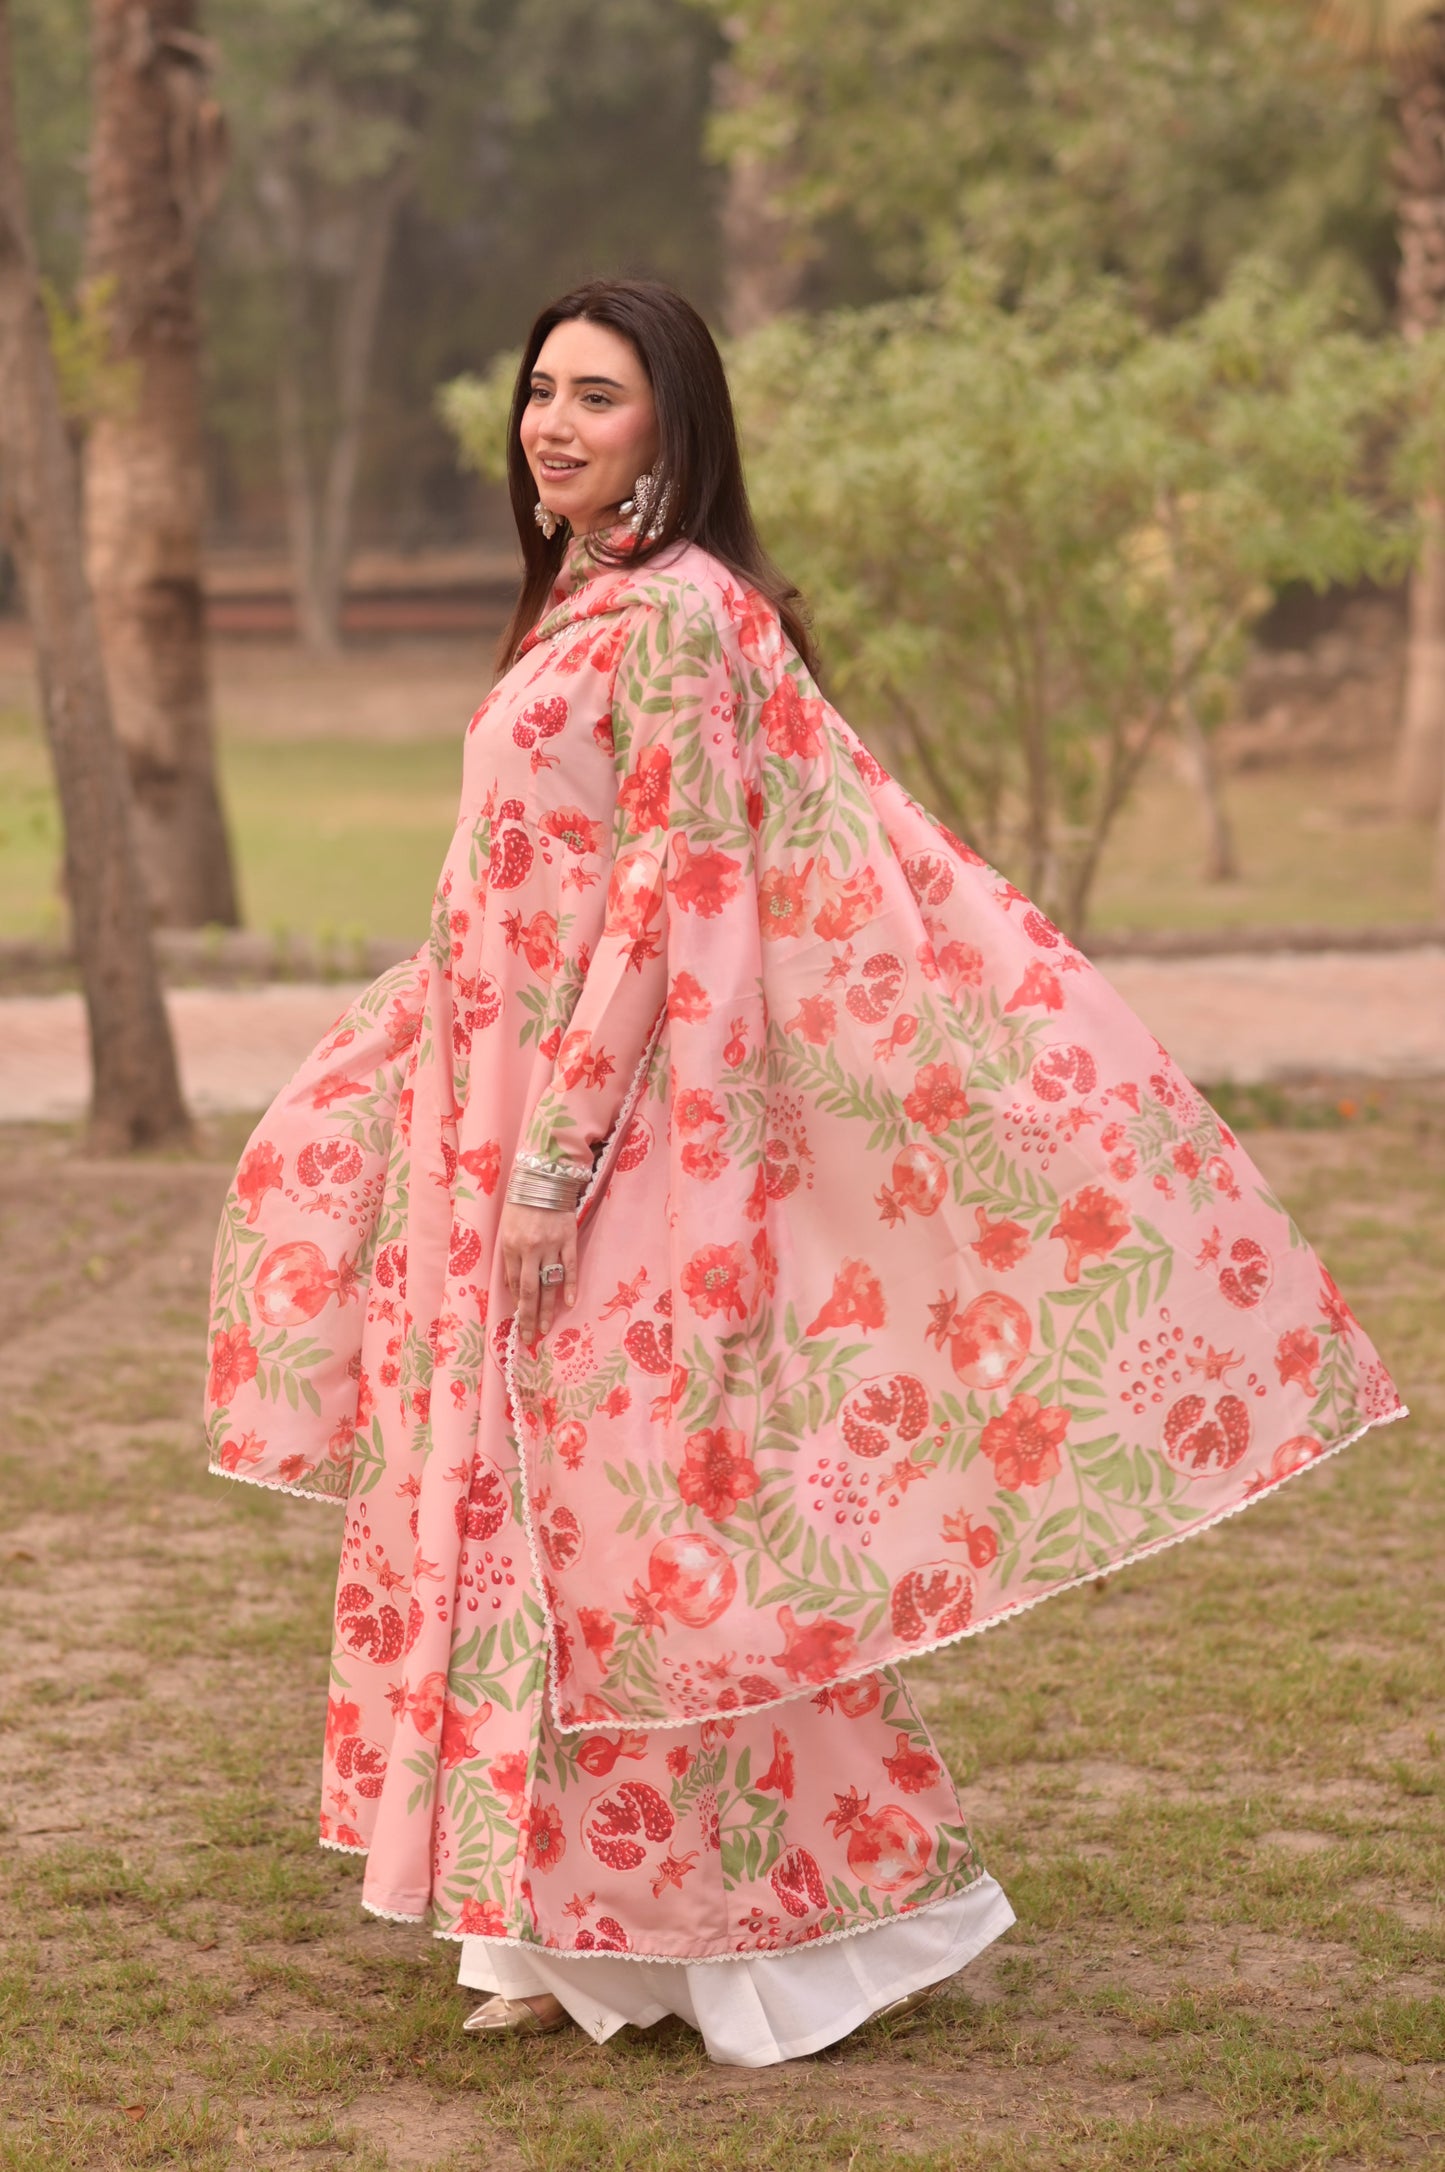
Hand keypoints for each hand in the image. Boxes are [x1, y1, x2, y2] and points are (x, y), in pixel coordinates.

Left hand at [499, 1201, 577, 1345]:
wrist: (544, 1177)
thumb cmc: (521, 1202)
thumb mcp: (506, 1228)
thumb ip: (509, 1256)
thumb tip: (511, 1284)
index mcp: (511, 1245)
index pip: (514, 1282)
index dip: (516, 1303)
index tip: (518, 1320)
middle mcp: (530, 1249)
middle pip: (529, 1290)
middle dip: (528, 1316)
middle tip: (529, 1337)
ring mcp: (550, 1245)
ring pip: (549, 1283)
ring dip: (547, 1309)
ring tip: (545, 1328)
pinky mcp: (568, 1239)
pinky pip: (569, 1267)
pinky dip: (570, 1286)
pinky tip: (569, 1303)